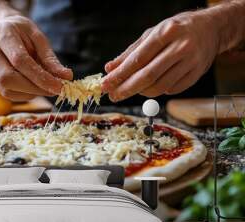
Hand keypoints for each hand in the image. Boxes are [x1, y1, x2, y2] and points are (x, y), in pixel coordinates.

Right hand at [0, 15, 72, 101]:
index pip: (19, 60)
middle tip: (54, 90)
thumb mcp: (38, 38)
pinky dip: (24, 94)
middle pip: (7, 78)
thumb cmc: (22, 32)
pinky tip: (33, 87)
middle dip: (34, 88)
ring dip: (30, 93)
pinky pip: (6, 93)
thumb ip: (50, 58)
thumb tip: (66, 77)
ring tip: (44, 87)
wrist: (1, 29)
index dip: (39, 76)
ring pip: (6, 89)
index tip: (58, 86)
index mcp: (1, 33)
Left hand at [102, 11, 219, 100]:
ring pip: (159, 87)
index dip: (120, 75)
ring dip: (141, 92)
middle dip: (127, 89)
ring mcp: (191, 62)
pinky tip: (152, 85)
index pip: (138, 59)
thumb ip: (130, 53)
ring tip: (132, 89)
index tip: (106, 85)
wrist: (211, 28)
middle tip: (113, 96)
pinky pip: (171, 90)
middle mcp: (180, 47)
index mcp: (166, 33)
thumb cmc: (176, 30)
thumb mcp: (152, 34)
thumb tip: (109, 69)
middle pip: (148, 76)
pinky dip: (158, 91)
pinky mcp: (197, 74)